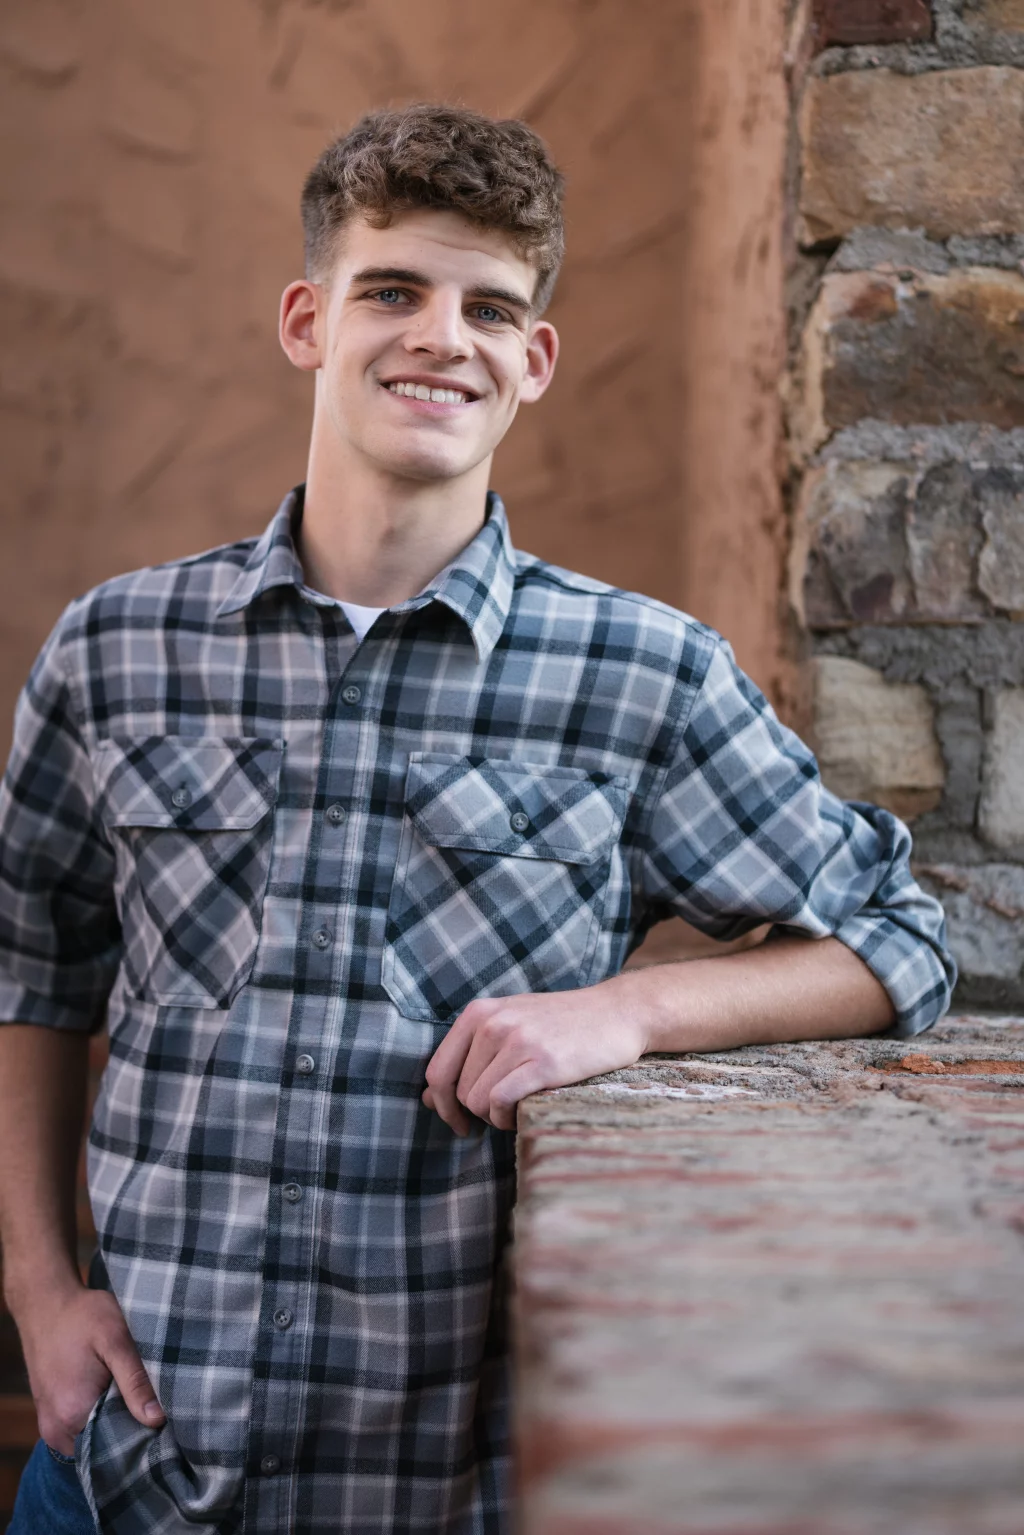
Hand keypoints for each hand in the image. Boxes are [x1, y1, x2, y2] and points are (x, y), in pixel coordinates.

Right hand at [15, 1281, 164, 1454]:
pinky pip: (79, 1432)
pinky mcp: (49, 1416)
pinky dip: (99, 1420)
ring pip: (92, 1441)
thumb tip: (157, 1419)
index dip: (144, 1437)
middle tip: (156, 1409)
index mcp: (74, 1413)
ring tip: (136, 1401)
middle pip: (105, 1448)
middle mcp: (57, 1429)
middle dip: (130, 1432)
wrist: (46, 1302)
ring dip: (114, 1426)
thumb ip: (136, 1382)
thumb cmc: (83, 1316)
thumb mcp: (116, 1340)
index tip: (166, 1423)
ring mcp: (50, 1425)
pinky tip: (115, 1398)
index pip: (118, 1448)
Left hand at [422, 976, 650, 1133]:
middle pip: (458, 1092)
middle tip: (500, 1114)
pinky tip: (523, 1113)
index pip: (437, 1070)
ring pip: (478, 1101)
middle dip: (475, 1113)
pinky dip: (507, 1118)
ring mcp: (518, 1041)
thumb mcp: (509, 1025)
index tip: (458, 1122)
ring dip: (494, 1117)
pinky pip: (501, 1102)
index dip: (442, 1105)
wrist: (617, 1012)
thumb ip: (468, 1056)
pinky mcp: (543, 1062)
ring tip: (518, 1107)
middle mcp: (493, 1023)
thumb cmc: (561, 1025)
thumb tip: (429, 1098)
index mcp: (479, 1012)